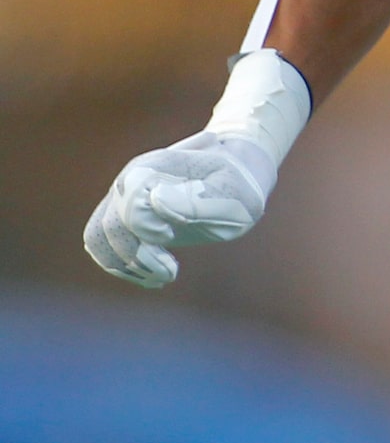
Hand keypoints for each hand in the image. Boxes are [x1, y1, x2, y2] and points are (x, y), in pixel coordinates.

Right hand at [83, 133, 275, 288]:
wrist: (238, 179)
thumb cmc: (237, 186)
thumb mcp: (230, 195)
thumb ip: (195, 200)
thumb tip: (156, 199)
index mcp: (156, 166)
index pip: (131, 201)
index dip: (145, 225)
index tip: (169, 236)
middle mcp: (132, 180)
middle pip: (110, 226)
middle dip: (139, 255)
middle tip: (172, 270)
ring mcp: (124, 199)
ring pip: (98, 238)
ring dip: (126, 266)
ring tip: (163, 275)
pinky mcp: (125, 220)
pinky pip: (102, 247)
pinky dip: (122, 267)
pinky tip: (154, 276)